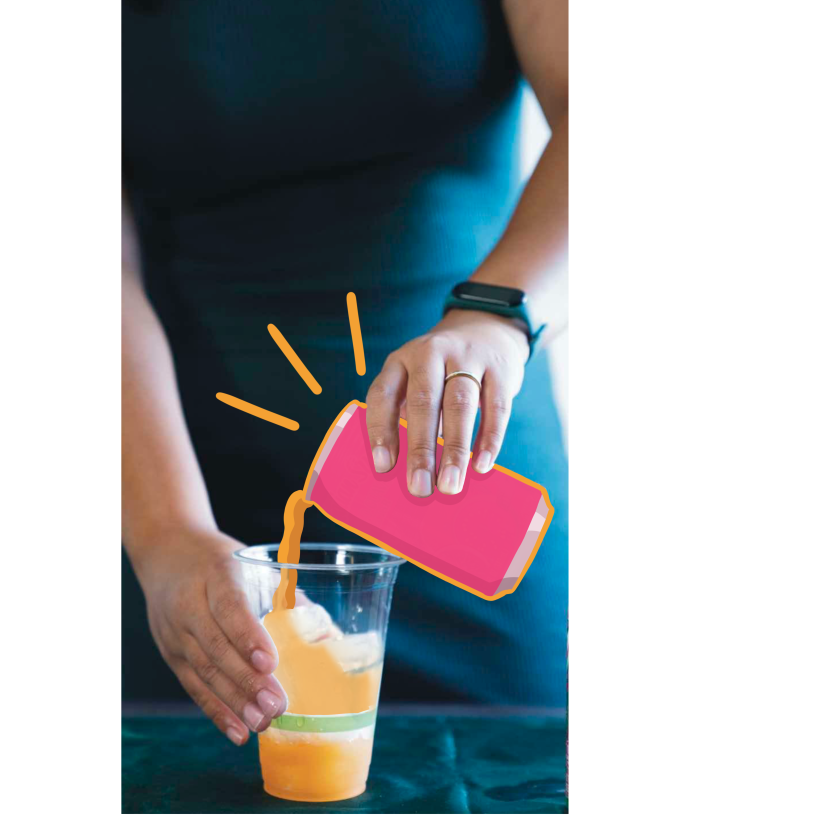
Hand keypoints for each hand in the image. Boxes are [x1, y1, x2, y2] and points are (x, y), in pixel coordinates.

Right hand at [135, 529, 287, 745]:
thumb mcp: (255, 566)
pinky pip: (193, 686)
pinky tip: (237, 730)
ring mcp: (176, 631)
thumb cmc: (224, 562)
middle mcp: (190, 603)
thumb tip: (329, 635)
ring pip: (204, 671)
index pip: (230, 606)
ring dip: (235, 701)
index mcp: (218, 573)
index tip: (271, 663)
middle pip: (217, 646)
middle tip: (276, 705)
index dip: (249, 636)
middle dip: (248, 681)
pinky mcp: (171, 653)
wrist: (168, 554)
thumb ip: (289, 598)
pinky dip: (216, 711)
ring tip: (263, 722)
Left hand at [365, 309, 528, 495]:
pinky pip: (495, 407)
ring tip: (450, 485)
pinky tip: (481, 465)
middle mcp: (430, 354)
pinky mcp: (499, 369)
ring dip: (454, 449)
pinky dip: (489, 439)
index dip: (381, 431)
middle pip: (423, 402)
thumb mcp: (416, 379)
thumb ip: (409, 415)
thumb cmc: (441, 372)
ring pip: (459, 404)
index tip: (383, 467)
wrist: (486, 328)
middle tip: (419, 488)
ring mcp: (467, 357)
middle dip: (420, 449)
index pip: (383, 394)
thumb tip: (410, 473)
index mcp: (401, 361)